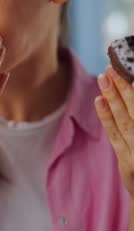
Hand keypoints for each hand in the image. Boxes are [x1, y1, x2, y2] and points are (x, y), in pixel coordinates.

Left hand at [95, 66, 133, 198]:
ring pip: (125, 120)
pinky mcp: (127, 163)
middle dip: (124, 88)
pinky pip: (115, 135)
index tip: (131, 73)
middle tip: (112, 68)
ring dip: (113, 98)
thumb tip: (130, 92)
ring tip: (103, 77)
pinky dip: (106, 117)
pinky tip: (99, 100)